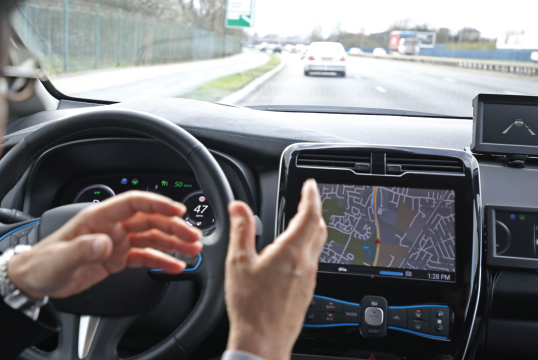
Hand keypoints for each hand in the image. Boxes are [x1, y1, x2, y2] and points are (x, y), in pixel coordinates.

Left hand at [7, 191, 202, 299]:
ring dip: (172, 242)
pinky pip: (145, 256)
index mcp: (97, 218)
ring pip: (151, 237)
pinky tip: (175, 265)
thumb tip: (105, 243)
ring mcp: (116, 242)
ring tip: (192, 250)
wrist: (33, 280)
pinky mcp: (117, 258)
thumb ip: (82, 249)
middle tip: (192, 237)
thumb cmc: (41, 264)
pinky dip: (161, 260)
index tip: (177, 211)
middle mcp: (111, 227)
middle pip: (149, 220)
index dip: (157, 204)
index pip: (133, 203)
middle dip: (173, 227)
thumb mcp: (59, 258)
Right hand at [225, 179, 326, 359]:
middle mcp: (306, 264)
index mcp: (291, 252)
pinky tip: (290, 256)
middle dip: (314, 210)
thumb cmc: (251, 307)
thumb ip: (241, 230)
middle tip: (306, 200)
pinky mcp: (307, 292)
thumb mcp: (238, 263)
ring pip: (316, 246)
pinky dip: (305, 249)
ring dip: (310, 230)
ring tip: (297, 224)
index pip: (309, 215)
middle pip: (319, 228)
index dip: (311, 196)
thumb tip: (239, 206)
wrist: (263, 341)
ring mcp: (309, 279)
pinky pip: (311, 263)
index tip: (310, 185)